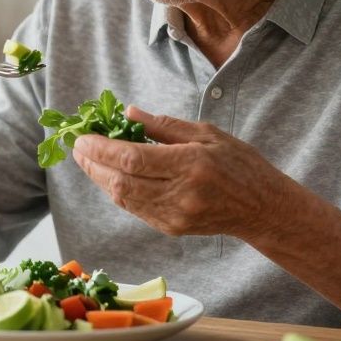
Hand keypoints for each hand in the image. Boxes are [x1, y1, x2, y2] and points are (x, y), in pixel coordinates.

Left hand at [71, 107, 285, 238]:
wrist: (262, 208)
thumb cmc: (239, 164)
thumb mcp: (207, 133)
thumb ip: (164, 126)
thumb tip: (128, 112)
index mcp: (191, 164)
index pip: (133, 159)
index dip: (102, 149)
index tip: (83, 137)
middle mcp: (181, 193)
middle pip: (121, 181)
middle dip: (93, 164)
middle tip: (78, 146)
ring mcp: (175, 215)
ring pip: (124, 198)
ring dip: (101, 178)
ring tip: (87, 159)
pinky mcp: (172, 228)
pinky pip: (135, 209)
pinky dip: (118, 191)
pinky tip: (109, 176)